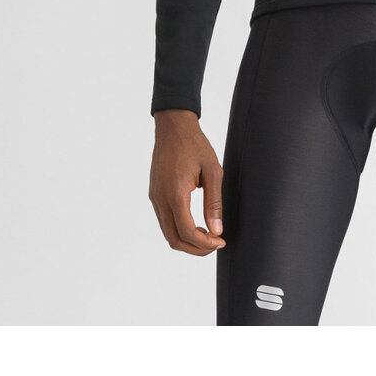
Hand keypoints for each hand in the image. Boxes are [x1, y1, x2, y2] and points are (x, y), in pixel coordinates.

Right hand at [149, 110, 225, 255]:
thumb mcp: (213, 171)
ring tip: (208, 236)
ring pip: (167, 232)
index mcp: (175, 193)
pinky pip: (164, 220)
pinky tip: (195, 224)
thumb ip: (214, 202)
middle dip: (195, 248)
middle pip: (174, 239)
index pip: (186, 231)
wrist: (173, 127)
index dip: (204, 243)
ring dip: (187, 240)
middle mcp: (161, 199)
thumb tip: (217, 229)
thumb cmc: (194, 145)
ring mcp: (155, 197)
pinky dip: (179, 229)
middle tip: (215, 244)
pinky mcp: (154, 194)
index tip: (220, 241)